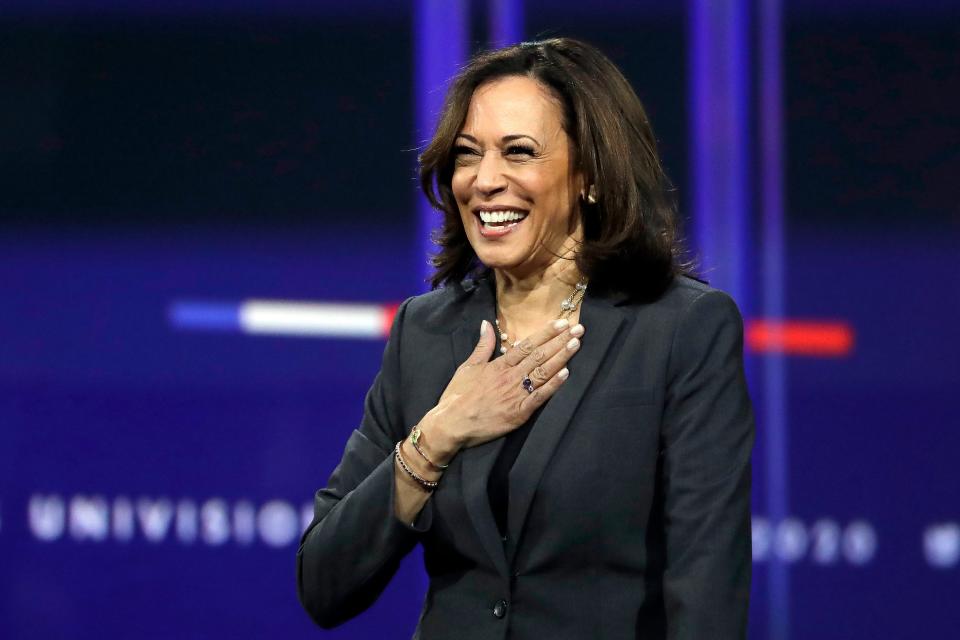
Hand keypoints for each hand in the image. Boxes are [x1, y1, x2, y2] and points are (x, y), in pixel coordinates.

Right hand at [419, 318, 584, 458]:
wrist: (452, 424)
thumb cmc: (458, 395)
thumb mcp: (468, 366)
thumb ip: (482, 346)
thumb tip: (486, 323)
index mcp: (499, 365)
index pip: (527, 345)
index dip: (545, 333)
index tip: (561, 323)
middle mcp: (510, 376)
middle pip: (539, 355)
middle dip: (560, 341)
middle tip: (578, 329)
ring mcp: (516, 394)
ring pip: (543, 372)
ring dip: (561, 357)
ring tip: (576, 344)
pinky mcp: (519, 412)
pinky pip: (539, 397)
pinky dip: (553, 385)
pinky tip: (566, 374)